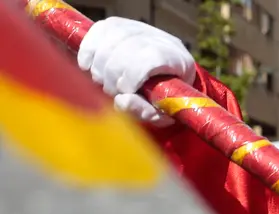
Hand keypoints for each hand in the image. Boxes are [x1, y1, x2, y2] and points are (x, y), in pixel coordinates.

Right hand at [78, 17, 195, 126]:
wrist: (165, 77)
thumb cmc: (163, 99)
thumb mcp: (161, 112)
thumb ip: (144, 111)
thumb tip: (121, 101)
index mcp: (177, 59)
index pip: (149, 58)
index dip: (131, 78)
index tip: (124, 93)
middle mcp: (159, 38)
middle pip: (125, 52)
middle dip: (113, 78)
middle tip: (112, 92)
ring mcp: (138, 28)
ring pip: (108, 43)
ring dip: (99, 68)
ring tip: (103, 83)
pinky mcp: (118, 23)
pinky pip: (96, 32)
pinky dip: (88, 52)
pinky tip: (88, 67)